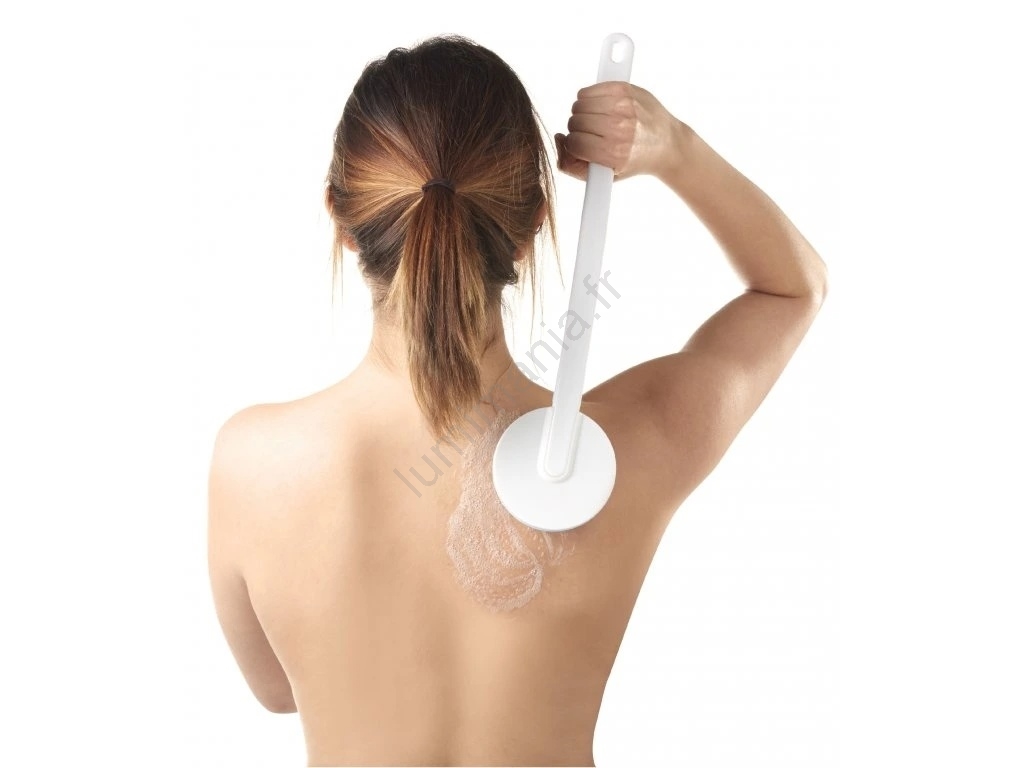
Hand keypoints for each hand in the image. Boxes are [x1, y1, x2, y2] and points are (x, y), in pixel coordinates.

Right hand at [554, 82, 688, 182]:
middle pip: (575, 122)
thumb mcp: (604, 176)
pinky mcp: (625, 89)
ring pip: (579, 104)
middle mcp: (620, 128)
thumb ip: (573, 166)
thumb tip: (558, 140)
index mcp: (614, 153)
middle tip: (591, 132)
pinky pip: (588, 90)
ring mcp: (623, 106)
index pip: (574, 143)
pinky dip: (588, 98)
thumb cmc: (633, 160)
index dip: (574, 144)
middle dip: (577, 128)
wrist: (667, 143)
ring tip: (595, 120)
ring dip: (582, 112)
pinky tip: (599, 107)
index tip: (583, 145)